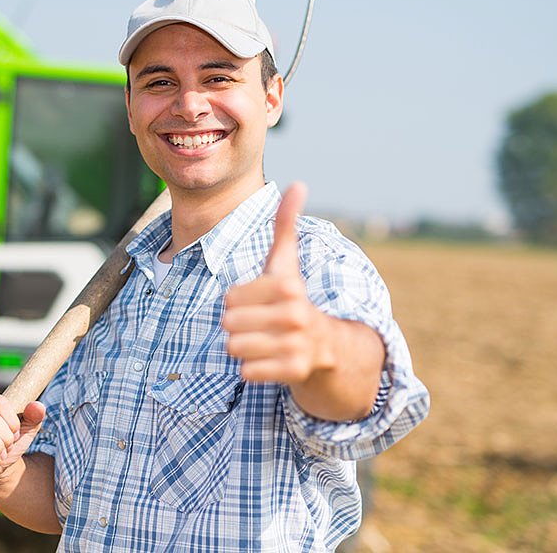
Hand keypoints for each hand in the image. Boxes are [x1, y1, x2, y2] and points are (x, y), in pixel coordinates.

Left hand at [222, 182, 341, 383]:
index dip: (238, 301)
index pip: (230, 297)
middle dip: (238, 325)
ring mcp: (297, 344)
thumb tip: (298, 183)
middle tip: (259, 324)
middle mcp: (295, 314)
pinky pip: (247, 372)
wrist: (328, 345)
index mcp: (288, 287)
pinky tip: (270, 359)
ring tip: (264, 340)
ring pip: (235, 348)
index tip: (259, 301)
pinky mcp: (295, 370)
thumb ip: (286, 224)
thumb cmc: (293, 298)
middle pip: (229, 323)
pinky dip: (253, 368)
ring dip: (244, 347)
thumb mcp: (286, 262)